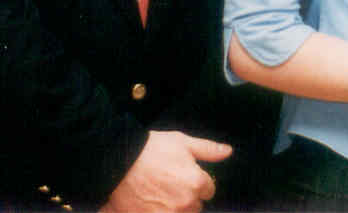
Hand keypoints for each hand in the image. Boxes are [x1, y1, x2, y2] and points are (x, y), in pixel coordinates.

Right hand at [102, 131, 230, 212]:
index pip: (209, 189)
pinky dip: (162, 211)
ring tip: (160, 192)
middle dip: (187, 195)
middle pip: (196, 205)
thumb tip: (228, 151)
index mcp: (196, 183)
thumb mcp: (183, 142)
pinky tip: (154, 202)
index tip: (184, 173)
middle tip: (170, 182)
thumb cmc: (151, 149)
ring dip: (175, 206)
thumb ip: (208, 149)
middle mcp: (185, 203)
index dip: (198, 180)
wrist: (119, 162)